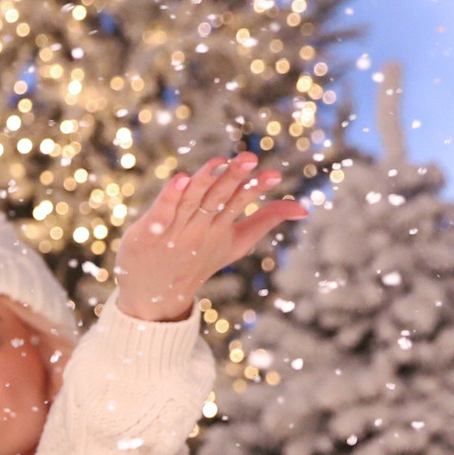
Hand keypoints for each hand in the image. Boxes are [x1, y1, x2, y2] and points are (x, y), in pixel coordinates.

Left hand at [112, 153, 307, 323]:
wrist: (155, 294)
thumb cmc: (198, 260)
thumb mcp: (235, 243)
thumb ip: (266, 220)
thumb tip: (303, 208)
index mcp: (222, 228)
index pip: (240, 203)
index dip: (255, 188)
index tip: (274, 174)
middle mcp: (200, 228)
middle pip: (218, 198)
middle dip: (234, 179)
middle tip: (249, 159)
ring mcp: (175, 230)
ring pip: (193, 200)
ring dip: (206, 181)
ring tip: (220, 162)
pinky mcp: (150, 231)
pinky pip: (162, 212)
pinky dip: (170, 197)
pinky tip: (180, 178)